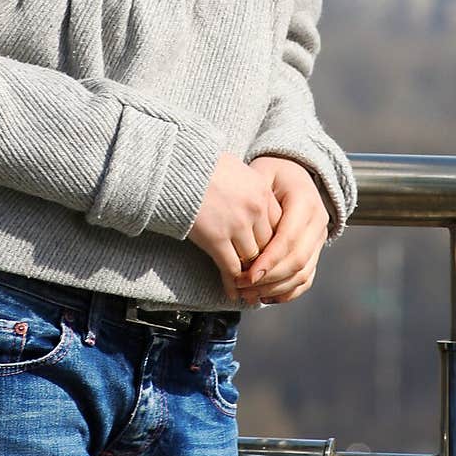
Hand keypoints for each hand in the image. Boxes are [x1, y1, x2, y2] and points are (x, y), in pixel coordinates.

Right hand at [187, 153, 283, 301]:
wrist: (176, 164)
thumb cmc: (200, 163)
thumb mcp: (234, 168)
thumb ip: (248, 187)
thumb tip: (251, 202)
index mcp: (262, 189)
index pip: (279, 225)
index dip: (274, 244)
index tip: (270, 255)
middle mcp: (255, 208)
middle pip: (268, 245)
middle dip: (264, 264)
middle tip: (262, 279)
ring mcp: (237, 225)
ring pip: (252, 261)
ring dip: (249, 277)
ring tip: (248, 291)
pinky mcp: (216, 238)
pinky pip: (231, 268)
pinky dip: (232, 283)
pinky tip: (232, 292)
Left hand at [234, 157, 329, 304]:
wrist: (294, 171)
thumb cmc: (271, 172)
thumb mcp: (261, 173)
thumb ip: (255, 196)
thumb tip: (242, 226)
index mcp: (306, 201)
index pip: (289, 239)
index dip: (269, 260)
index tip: (247, 274)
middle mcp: (318, 221)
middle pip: (297, 260)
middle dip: (269, 278)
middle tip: (243, 286)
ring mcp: (319, 238)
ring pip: (303, 273)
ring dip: (276, 288)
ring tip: (250, 294)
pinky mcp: (316, 250)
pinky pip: (306, 278)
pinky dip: (288, 292)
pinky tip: (266, 297)